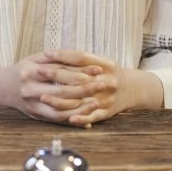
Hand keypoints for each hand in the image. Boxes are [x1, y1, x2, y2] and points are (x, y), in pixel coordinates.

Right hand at [0, 51, 105, 124]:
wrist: (3, 87)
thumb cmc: (25, 69)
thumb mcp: (36, 58)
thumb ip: (57, 58)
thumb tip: (86, 60)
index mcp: (32, 70)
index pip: (61, 71)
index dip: (81, 71)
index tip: (98, 69)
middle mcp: (30, 88)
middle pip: (62, 90)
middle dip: (85, 88)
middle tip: (103, 85)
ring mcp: (33, 104)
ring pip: (60, 108)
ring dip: (80, 107)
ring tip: (97, 102)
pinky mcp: (36, 115)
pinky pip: (57, 119)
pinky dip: (72, 119)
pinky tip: (86, 118)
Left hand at [42, 50, 163, 126]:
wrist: (134, 88)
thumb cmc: (110, 73)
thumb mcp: (100, 61)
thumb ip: (81, 59)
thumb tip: (52, 54)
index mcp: (106, 64)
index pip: (81, 57)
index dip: (63, 55)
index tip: (46, 53)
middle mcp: (108, 80)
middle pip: (78, 77)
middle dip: (56, 74)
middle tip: (37, 72)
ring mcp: (108, 97)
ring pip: (81, 99)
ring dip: (60, 99)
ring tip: (42, 96)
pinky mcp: (107, 112)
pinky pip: (91, 116)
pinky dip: (80, 118)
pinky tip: (67, 118)